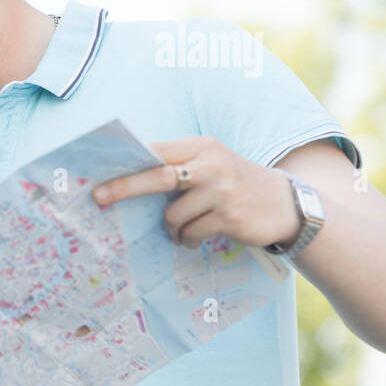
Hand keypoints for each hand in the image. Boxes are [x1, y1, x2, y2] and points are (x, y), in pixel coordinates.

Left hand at [92, 135, 299, 248]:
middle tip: (99, 198)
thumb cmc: (235, 183)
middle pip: (157, 176)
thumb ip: (177, 165)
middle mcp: (212, 164)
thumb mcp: (210, 163)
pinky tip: (195, 238)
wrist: (286, 204)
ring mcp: (222, 191)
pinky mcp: (230, 218)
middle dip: (124, 188)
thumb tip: (127, 174)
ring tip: (181, 229)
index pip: (157, 151)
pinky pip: (190, 233)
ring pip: (172, 214)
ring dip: (171, 227)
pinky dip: (186, 239)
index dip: (127, 164)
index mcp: (203, 146)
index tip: (100, 173)